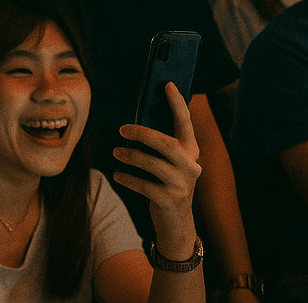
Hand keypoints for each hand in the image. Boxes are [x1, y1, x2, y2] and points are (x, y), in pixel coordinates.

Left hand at [114, 83, 202, 246]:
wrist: (176, 223)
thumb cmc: (165, 184)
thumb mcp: (167, 163)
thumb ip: (159, 145)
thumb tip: (133, 122)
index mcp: (191, 152)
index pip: (185, 124)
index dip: (178, 104)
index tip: (168, 85)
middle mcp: (191, 166)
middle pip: (168, 144)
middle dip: (143, 133)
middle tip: (122, 129)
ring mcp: (182, 185)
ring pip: (154, 164)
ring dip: (131, 156)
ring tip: (116, 152)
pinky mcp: (170, 201)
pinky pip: (144, 185)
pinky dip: (128, 178)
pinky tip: (118, 175)